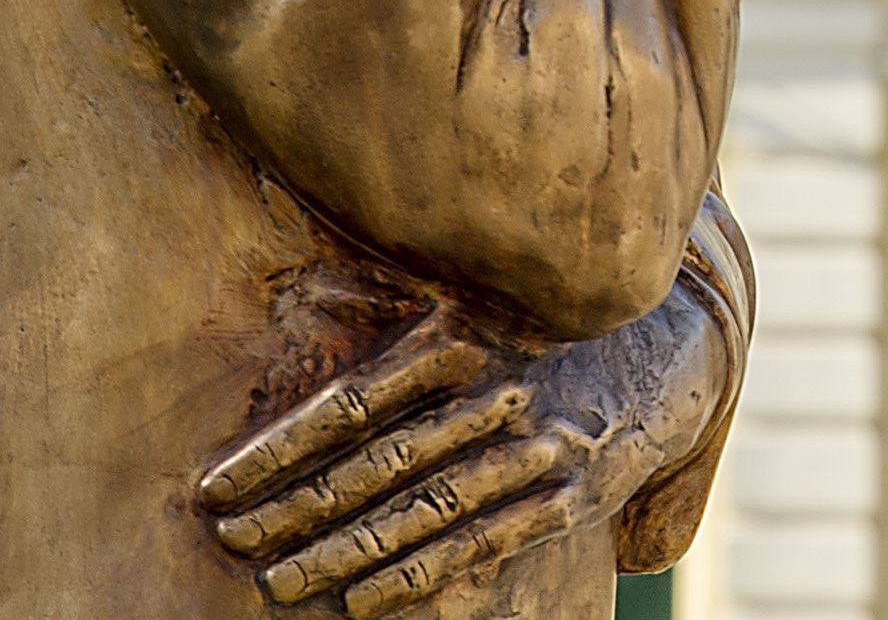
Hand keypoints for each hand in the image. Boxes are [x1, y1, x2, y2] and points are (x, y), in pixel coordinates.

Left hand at [196, 283, 731, 615]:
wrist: (671, 350)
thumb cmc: (536, 325)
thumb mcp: (470, 299)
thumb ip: (391, 306)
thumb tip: (297, 298)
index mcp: (463, 333)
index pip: (350, 401)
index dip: (277, 449)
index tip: (216, 485)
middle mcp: (500, 388)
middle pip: (375, 465)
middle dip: (293, 509)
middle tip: (231, 541)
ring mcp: (541, 447)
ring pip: (423, 512)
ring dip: (342, 553)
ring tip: (279, 582)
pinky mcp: (572, 497)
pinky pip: (480, 545)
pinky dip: (418, 576)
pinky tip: (362, 601)